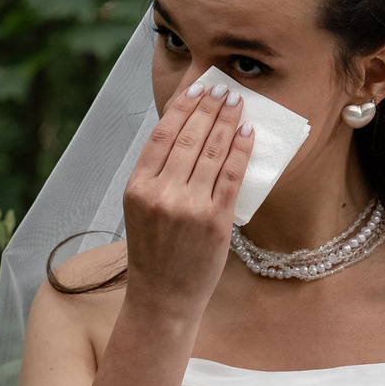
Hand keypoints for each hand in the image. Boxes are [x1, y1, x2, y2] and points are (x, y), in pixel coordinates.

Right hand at [122, 84, 251, 323]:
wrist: (163, 297)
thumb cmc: (153, 253)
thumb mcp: (140, 209)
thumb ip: (155, 175)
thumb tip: (183, 133)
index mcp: (137, 187)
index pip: (161, 135)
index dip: (182, 107)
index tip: (197, 89)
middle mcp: (161, 194)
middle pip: (188, 137)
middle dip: (209, 107)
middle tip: (223, 88)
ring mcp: (189, 207)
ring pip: (211, 152)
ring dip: (227, 122)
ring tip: (237, 103)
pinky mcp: (214, 221)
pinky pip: (231, 175)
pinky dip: (241, 150)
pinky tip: (247, 133)